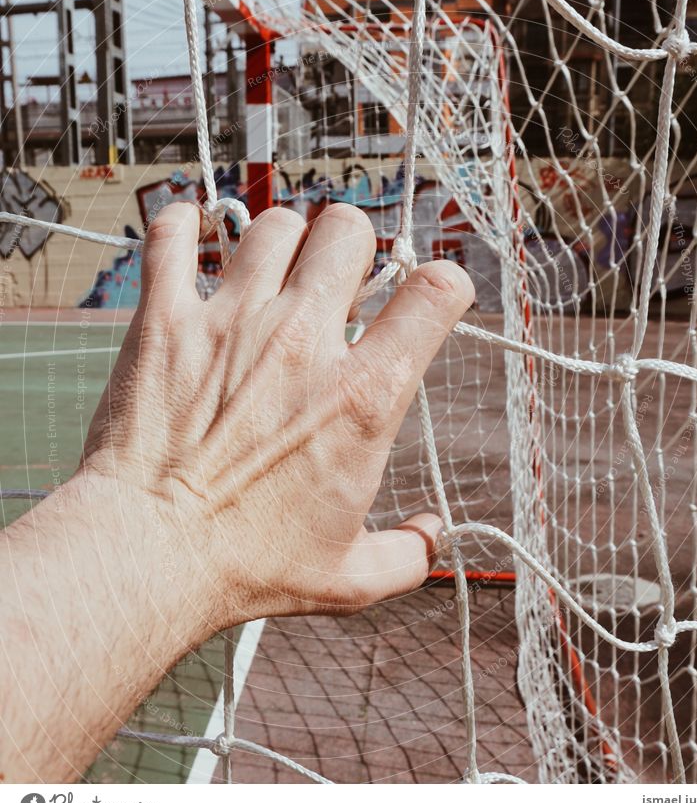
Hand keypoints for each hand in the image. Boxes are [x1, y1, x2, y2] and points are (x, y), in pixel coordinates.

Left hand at [79, 201, 473, 625]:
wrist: (147, 554)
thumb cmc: (248, 566)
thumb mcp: (349, 578)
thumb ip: (409, 555)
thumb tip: (434, 533)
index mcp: (363, 397)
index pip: (435, 293)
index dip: (443, 283)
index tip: (428, 298)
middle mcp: (306, 342)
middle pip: (350, 231)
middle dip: (354, 247)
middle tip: (338, 282)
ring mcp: (233, 322)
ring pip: (275, 224)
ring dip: (284, 241)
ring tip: (273, 271)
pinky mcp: (167, 320)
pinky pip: (174, 236)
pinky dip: (184, 225)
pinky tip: (191, 235)